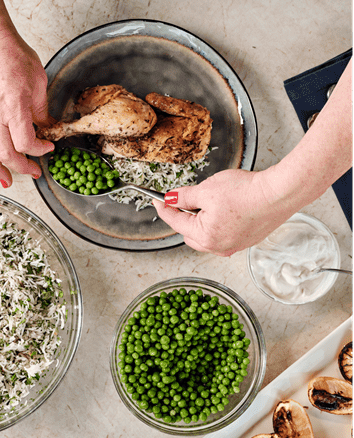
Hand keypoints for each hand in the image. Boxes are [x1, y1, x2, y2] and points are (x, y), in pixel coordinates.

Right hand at [0, 30, 54, 186]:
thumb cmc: (12, 55)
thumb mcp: (37, 81)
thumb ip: (41, 109)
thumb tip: (47, 126)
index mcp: (14, 107)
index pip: (26, 142)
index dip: (40, 150)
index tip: (49, 148)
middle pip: (7, 154)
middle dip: (23, 167)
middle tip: (35, 172)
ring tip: (6, 180)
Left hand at [152, 169, 295, 255]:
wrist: (280, 193)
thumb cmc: (246, 192)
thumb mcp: (206, 190)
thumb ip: (184, 197)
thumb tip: (171, 199)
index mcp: (205, 237)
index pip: (176, 223)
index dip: (164, 209)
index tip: (158, 200)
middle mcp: (220, 247)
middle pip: (190, 234)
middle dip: (184, 218)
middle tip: (184, 200)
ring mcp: (236, 246)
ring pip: (208, 236)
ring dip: (202, 222)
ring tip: (209, 203)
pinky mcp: (249, 240)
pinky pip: (225, 235)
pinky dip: (219, 224)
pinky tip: (225, 209)